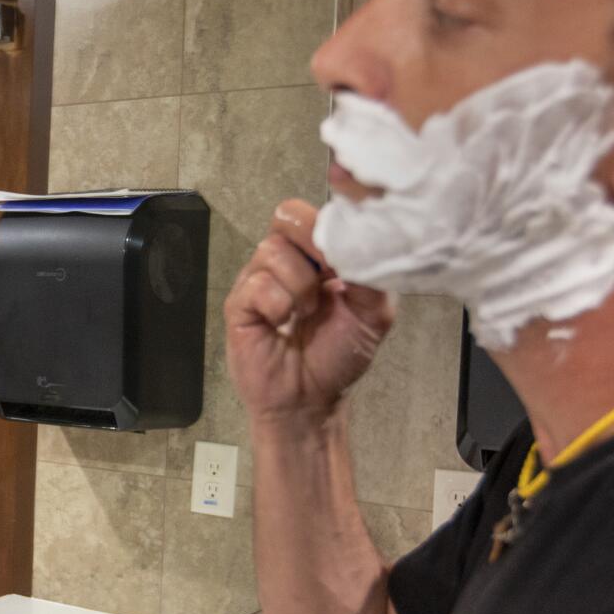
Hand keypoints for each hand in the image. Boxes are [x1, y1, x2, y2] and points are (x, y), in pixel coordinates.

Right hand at [224, 199, 395, 428]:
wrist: (310, 400)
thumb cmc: (338, 355)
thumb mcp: (374, 311)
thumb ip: (372, 271)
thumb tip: (361, 236)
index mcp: (317, 255)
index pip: (316, 213)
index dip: (330, 224)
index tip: (344, 257)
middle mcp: (286, 260)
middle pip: (288, 217)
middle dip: (312, 245)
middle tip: (326, 279)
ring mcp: (258, 279)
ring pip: (273, 250)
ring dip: (300, 286)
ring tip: (307, 314)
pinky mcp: (239, 303)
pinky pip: (258, 284)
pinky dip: (279, 305)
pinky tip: (282, 324)